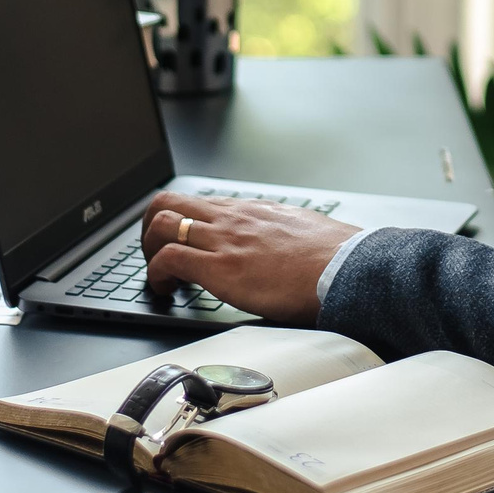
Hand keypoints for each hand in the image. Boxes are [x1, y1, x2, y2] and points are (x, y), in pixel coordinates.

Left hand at [140, 191, 359, 325]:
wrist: (346, 268)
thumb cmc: (334, 254)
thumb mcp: (304, 229)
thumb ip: (286, 230)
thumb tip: (290, 238)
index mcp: (252, 211)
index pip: (200, 204)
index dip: (182, 222)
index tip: (181, 242)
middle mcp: (231, 218)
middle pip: (168, 202)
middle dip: (149, 228)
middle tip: (154, 254)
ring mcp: (223, 239)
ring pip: (161, 223)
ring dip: (147, 250)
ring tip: (157, 275)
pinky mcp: (219, 267)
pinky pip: (168, 259)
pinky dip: (155, 275)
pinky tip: (164, 290)